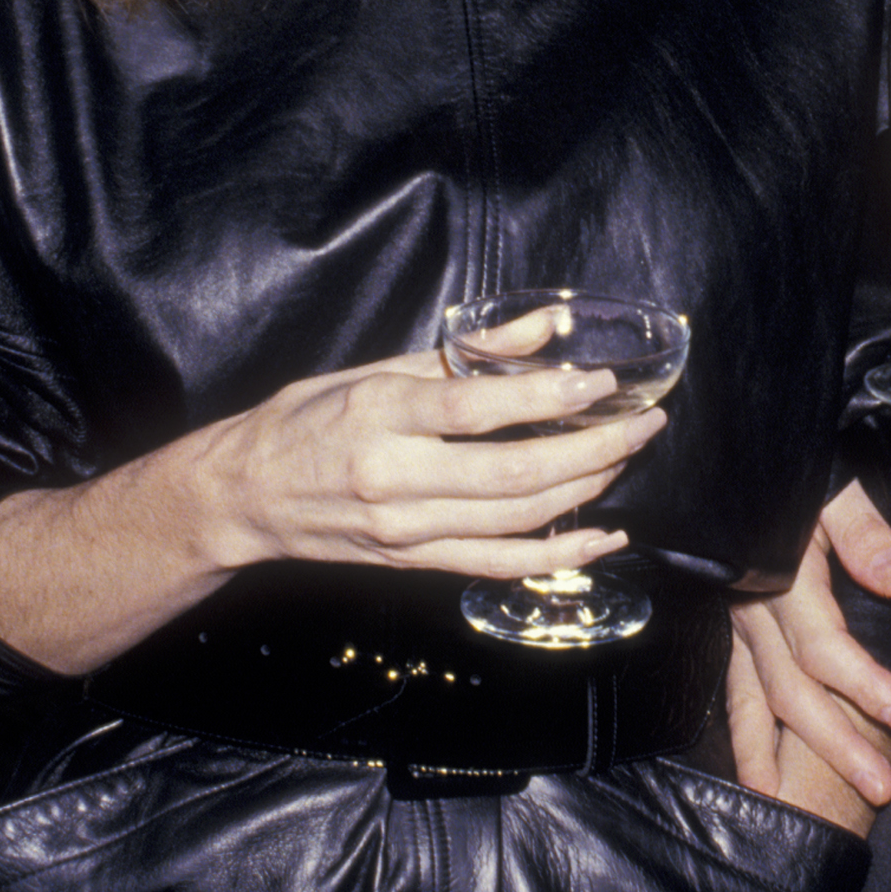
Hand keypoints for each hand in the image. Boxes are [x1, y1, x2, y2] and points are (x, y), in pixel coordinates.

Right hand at [0, 346, 666, 674]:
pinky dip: (560, 554)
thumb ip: (466, 354)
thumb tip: (547, 327)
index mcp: (381, 415)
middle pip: (514, 473)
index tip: (603, 383)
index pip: (478, 410)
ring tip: (627, 458)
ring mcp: (406, 531)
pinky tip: (605, 534)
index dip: (549, 398)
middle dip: (593, 449)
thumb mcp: (376, 367)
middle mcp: (395, 478)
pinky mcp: (416, 563)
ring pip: (517, 520)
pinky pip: (502, 564)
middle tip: (644, 423)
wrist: (246, 498)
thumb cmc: (308, 420)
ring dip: (587, 492)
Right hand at [728, 480, 890, 815]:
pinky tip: (754, 773)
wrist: (747, 450)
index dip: (867, 688)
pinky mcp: (729, 628)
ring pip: (753, 699)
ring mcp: (735, 623)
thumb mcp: (835, 485)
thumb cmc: (799, 466)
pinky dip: (743, 733)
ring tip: (791, 806)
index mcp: (781, 579)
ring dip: (776, 756)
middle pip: (793, 690)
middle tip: (883, 787)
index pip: (825, 649)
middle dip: (836, 743)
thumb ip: (863, 532)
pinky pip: (733, 689)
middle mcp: (752, 610)